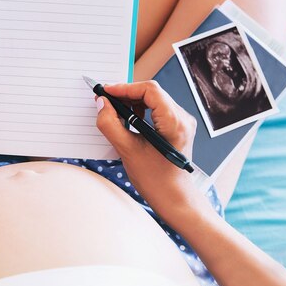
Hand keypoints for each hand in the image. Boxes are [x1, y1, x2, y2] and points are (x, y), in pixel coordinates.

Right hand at [95, 81, 210, 219]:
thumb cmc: (155, 179)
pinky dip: (141, 110)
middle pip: (152, 93)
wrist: (174, 198)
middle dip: (126, 94)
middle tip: (105, 101)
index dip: (125, 88)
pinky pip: (157, 109)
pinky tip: (128, 119)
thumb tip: (102, 104)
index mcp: (174, 122)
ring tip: (115, 111)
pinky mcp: (177, 127)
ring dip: (133, 102)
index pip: (149, 91)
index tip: (106, 92)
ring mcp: (182, 122)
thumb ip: (111, 124)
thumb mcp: (127, 150)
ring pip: (154, 100)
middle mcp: (182, 118)